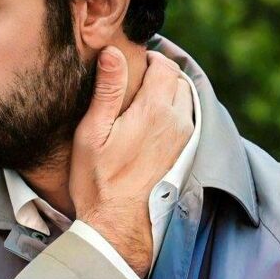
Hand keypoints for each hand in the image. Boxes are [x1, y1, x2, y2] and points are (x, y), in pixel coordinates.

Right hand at [69, 45, 193, 278]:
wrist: (119, 225)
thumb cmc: (98, 181)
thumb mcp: (92, 132)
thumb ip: (107, 90)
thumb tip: (112, 52)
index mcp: (155, 110)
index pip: (164, 66)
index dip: (149, 58)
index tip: (132, 62)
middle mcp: (177, 121)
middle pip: (178, 80)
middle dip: (161, 73)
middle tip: (136, 78)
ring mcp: (185, 139)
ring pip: (185, 100)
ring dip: (169, 92)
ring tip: (143, 98)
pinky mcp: (185, 155)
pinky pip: (187, 121)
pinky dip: (174, 112)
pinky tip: (153, 122)